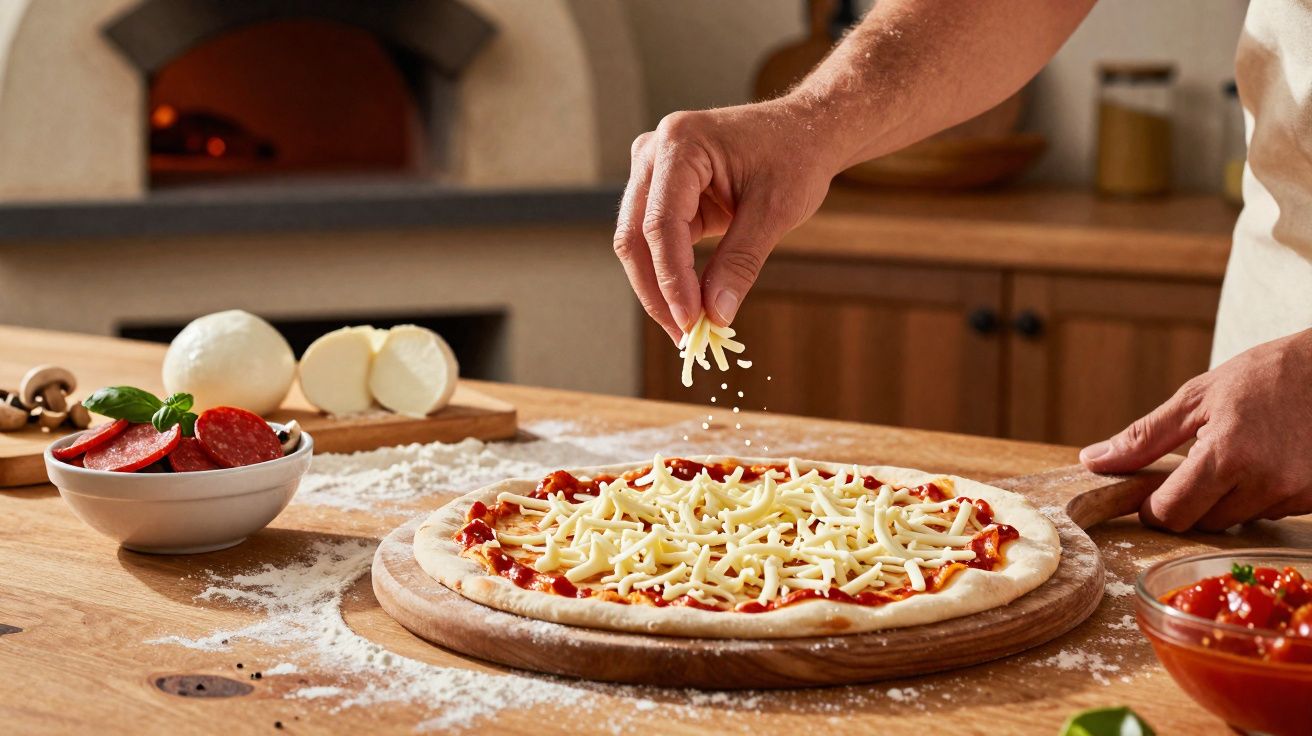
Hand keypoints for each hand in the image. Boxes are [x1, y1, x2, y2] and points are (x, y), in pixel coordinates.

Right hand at [613, 98, 839, 341]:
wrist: (806, 131)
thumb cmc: (796, 157)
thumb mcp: (775, 211)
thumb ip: (741, 262)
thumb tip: (716, 316)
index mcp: (679, 143)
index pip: (660, 223)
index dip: (672, 279)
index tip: (691, 322)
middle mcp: (653, 152)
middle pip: (635, 235)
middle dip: (658, 291)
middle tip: (685, 336)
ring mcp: (651, 170)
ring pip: (637, 243)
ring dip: (660, 288)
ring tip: (688, 328)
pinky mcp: (661, 192)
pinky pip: (655, 241)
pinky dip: (671, 276)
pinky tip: (690, 306)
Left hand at [1080, 329, 1311, 531]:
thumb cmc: (1265, 375)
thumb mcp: (1197, 397)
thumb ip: (1144, 436)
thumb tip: (1093, 460)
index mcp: (1227, 455)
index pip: (1172, 513)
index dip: (1153, 508)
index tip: (1151, 494)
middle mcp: (1264, 482)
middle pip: (1203, 522)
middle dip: (1190, 501)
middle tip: (1198, 463)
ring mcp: (1295, 494)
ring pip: (1236, 521)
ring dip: (1226, 499)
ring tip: (1239, 454)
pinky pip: (1269, 513)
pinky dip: (1259, 496)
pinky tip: (1266, 461)